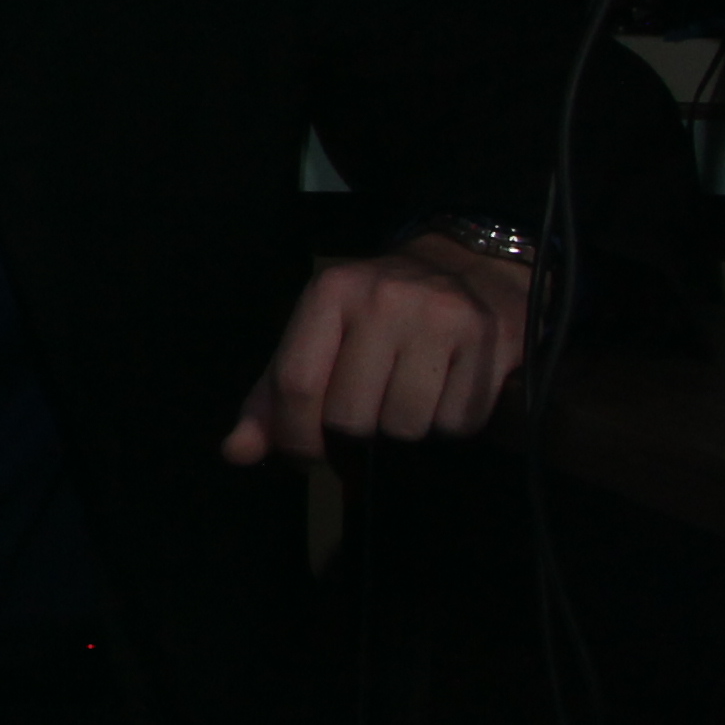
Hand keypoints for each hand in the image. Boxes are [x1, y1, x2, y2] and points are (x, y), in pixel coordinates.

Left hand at [221, 236, 534, 464]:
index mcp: (330, 292)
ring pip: (405, 426)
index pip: (297, 385)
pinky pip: (457, 422)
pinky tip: (444, 397)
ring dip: (401, 436)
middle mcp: (384, 298)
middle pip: (351, 416)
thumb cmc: (378, 317)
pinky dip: (448, 427)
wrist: (468, 270)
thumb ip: (273, 398)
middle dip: (352, 440)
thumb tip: (236, 452)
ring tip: (404, 408)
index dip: (296, 437)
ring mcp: (440, 316)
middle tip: (362, 429)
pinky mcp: (489, 339)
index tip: (306, 454)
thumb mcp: (317, 341)